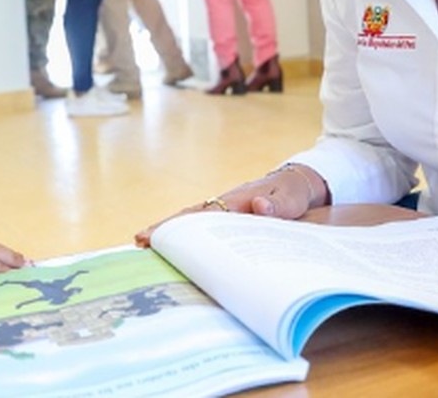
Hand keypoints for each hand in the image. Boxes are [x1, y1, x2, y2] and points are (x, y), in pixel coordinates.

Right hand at [135, 164, 326, 246]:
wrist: (299, 185)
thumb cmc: (292, 192)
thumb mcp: (291, 199)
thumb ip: (278, 204)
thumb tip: (259, 207)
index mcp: (237, 199)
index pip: (203, 213)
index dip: (179, 224)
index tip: (156, 233)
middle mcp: (226, 203)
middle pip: (190, 217)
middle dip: (165, 229)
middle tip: (138, 242)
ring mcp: (227, 211)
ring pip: (196, 223)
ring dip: (174, 235)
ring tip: (146, 249)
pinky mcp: (231, 218)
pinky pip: (208, 228)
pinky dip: (191, 238)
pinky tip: (178, 251)